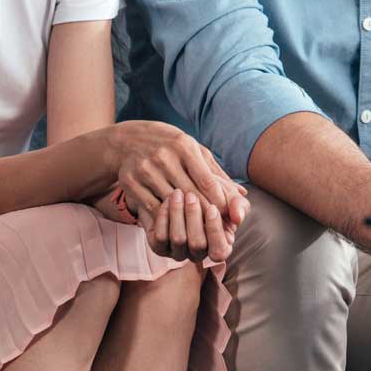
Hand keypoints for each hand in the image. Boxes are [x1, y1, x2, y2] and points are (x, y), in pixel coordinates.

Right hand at [105, 121, 249, 245]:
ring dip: (187, 219)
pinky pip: (152, 208)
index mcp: (183, 145)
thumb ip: (217, 174)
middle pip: (191, 194)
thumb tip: (242, 196)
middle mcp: (164, 156)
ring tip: (199, 229)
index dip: (219, 200)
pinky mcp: (130, 182)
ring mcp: (145, 170)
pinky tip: (175, 225)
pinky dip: (166, 219)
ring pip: (172, 204)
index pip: (206, 180)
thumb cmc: (170, 147)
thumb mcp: (194, 151)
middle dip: (206, 213)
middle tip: (217, 227)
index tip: (228, 215)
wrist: (127, 140)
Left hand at [142, 188, 238, 262]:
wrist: (185, 189)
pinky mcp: (160, 246)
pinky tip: (167, 200)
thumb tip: (238, 218)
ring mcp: (178, 252)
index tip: (211, 207)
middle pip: (197, 244)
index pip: (219, 251)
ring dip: (178, 214)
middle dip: (194, 218)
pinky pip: (160, 237)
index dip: (215, 231)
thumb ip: (238, 205)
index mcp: (219, 247)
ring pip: (178, 240)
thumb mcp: (229, 196)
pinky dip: (163, 217)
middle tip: (191, 195)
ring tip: (178, 193)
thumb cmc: (213, 194)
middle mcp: (198, 254)